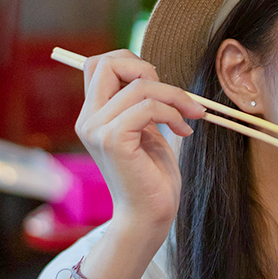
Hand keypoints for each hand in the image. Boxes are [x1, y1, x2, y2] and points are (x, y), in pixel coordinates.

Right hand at [74, 50, 203, 251]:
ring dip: (175, 97)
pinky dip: (173, 114)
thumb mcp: (145, 130)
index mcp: (93, 115)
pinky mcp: (112, 140)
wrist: (149, 216)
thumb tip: (150, 73)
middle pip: (107, 63)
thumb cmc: (152, 176)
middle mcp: (88, 119)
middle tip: (172, 97)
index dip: (131, 63)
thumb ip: (139, 104)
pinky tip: (182, 132)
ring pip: (139, 86)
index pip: (98, 64)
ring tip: (190, 117)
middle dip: (147, 69)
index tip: (159, 86)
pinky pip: (148, 107)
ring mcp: (96, 129)